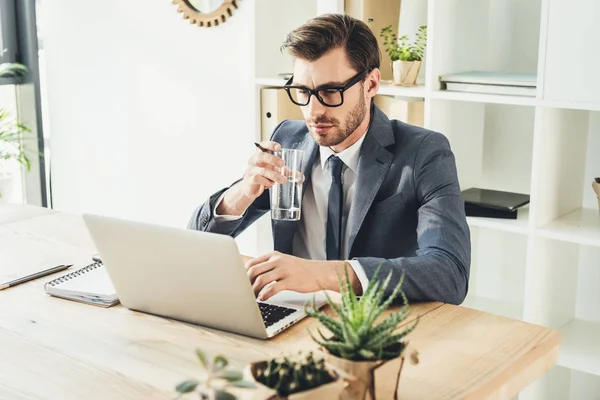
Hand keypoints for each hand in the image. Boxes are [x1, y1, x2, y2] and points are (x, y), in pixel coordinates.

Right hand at [241, 141, 286, 199]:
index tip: (279, 148)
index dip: (270, 145)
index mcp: (260, 155)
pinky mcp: (250, 180)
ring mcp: (251, 170)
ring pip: (262, 170)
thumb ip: (286, 172)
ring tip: (283, 180)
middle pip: (261, 156)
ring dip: (274, 175)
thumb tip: (301, 176)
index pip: (263, 145)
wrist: (250, 188)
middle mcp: (254, 160)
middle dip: (273, 159)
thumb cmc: (263, 176)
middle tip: (282, 164)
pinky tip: (271, 184)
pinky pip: (258, 179)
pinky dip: (266, 182)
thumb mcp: (275, 172)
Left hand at [245, 251, 359, 300]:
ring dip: (253, 291)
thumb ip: (269, 266)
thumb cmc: (301, 270)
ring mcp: (284, 270)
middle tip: (243, 292)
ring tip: (252, 298)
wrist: (320, 273)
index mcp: (274, 255)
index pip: (251, 263)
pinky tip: (263, 299)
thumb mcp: (284, 262)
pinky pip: (272, 289)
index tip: (239, 283)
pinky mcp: (290, 281)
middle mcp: (277, 261)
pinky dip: (265, 295)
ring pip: (261, 280)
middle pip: (253, 271)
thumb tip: (251, 276)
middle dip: (246, 283)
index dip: (242, 274)